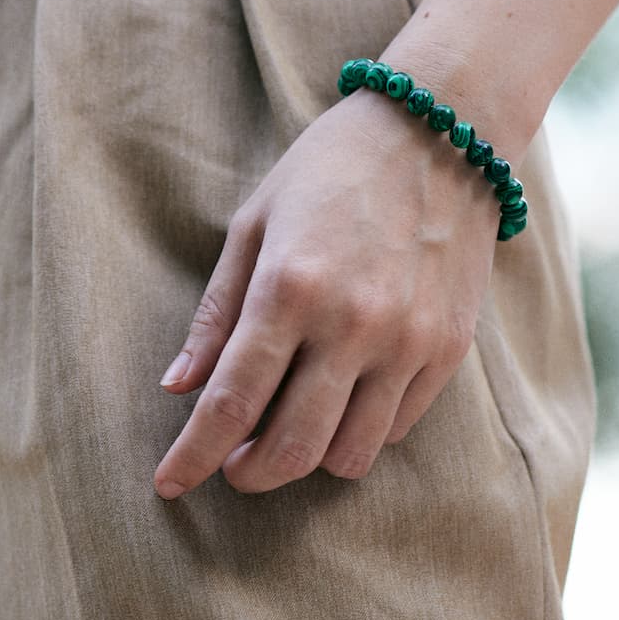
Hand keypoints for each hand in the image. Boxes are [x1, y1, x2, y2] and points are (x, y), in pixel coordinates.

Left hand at [152, 82, 501, 496]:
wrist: (440, 134)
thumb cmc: (332, 168)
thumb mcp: (256, 222)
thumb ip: (217, 311)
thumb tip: (179, 387)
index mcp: (290, 287)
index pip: (229, 403)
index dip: (191, 457)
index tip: (169, 485)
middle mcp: (352, 324)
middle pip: (289, 449)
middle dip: (247, 473)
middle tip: (232, 462)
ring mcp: (408, 341)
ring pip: (349, 455)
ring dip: (307, 458)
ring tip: (292, 426)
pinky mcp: (449, 348)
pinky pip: (397, 427)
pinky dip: (360, 430)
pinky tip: (345, 397)